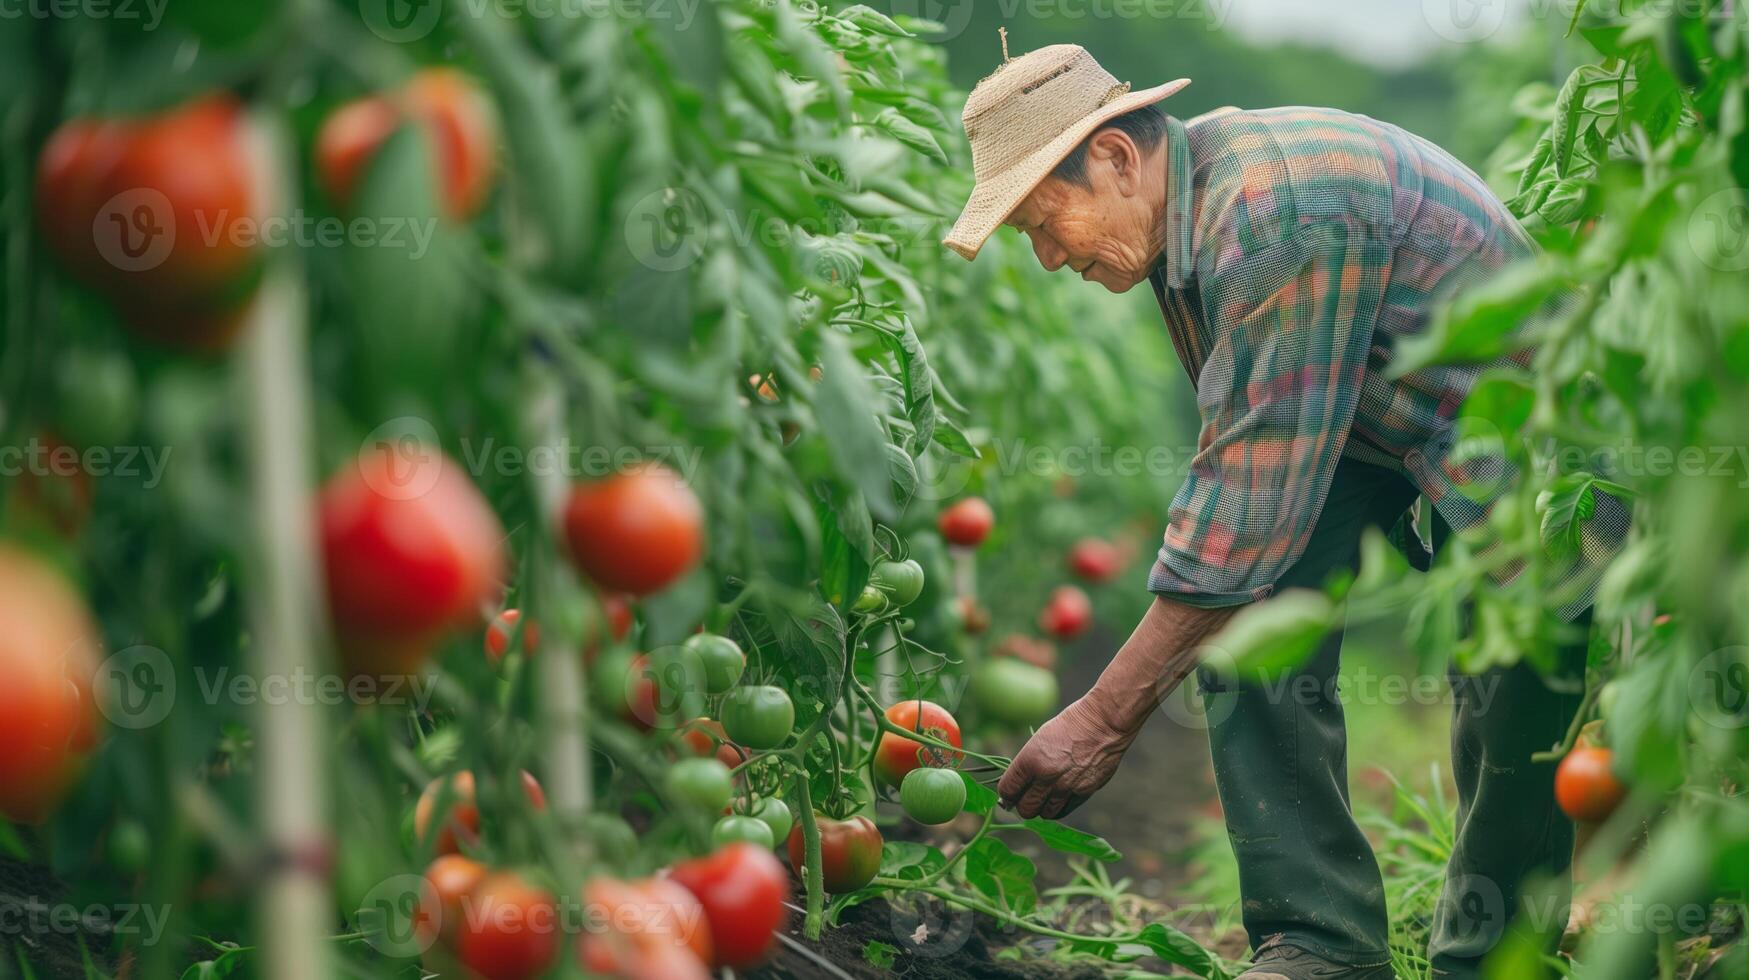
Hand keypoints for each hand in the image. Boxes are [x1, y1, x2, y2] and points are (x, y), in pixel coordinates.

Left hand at [996, 695, 1135, 819]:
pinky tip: (1057, 801)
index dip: (1006, 795)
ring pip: (1045, 814)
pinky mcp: (1084, 792)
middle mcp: (1046, 777)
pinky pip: (1064, 810)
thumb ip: (1028, 765)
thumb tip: (1018, 785)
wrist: (1102, 723)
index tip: (1008, 795)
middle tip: (1025, 799)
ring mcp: (1066, 787)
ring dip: (1041, 809)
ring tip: (1043, 800)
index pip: (1008, 790)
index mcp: (1030, 760)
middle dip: (1022, 806)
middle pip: (1026, 808)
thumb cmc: (1069, 726)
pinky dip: (1058, 808)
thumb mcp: (1039, 740)